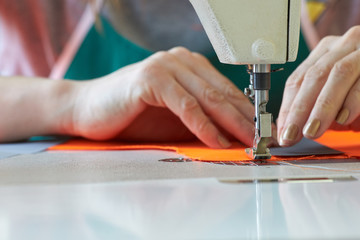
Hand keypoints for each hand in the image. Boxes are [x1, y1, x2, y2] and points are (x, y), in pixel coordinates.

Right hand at [72, 47, 254, 147]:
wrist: (88, 109)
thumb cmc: (131, 115)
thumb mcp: (173, 117)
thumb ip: (200, 120)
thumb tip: (232, 135)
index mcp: (188, 65)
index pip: (226, 89)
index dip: (246, 112)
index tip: (262, 132)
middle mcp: (179, 60)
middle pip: (222, 93)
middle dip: (245, 120)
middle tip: (263, 140)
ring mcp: (165, 66)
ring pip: (208, 98)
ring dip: (231, 123)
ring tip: (248, 143)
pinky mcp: (151, 79)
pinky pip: (186, 106)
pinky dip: (204, 126)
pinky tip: (218, 141)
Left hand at [277, 26, 359, 145]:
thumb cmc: (359, 91)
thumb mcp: (334, 99)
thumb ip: (312, 108)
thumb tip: (287, 129)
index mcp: (325, 52)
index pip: (297, 79)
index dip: (287, 108)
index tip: (282, 132)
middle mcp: (343, 46)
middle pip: (314, 76)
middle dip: (300, 109)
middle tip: (292, 134)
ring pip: (338, 74)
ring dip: (322, 106)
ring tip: (312, 130)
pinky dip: (352, 101)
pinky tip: (343, 118)